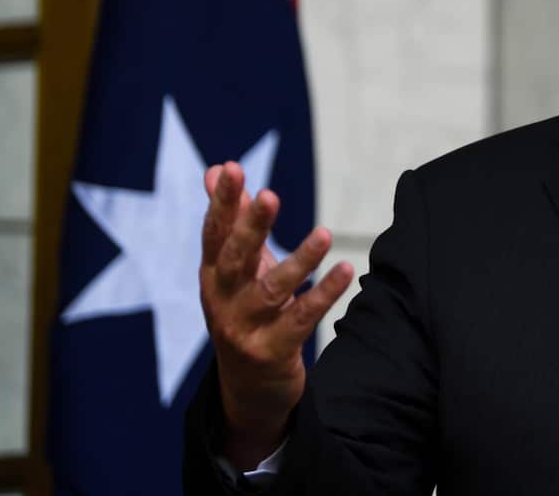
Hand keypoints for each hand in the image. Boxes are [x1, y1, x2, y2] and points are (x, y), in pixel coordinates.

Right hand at [199, 161, 353, 468]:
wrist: (248, 390)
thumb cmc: (245, 311)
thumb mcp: (235, 268)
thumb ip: (230, 219)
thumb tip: (217, 168)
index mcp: (212, 275)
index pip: (214, 233)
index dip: (223, 201)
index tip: (232, 168)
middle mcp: (223, 300)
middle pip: (236, 258)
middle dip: (252, 227)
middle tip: (270, 195)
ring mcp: (245, 329)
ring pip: (272, 291)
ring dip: (300, 261)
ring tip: (325, 234)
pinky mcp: (272, 351)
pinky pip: (301, 319)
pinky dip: (323, 295)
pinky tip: (346, 271)